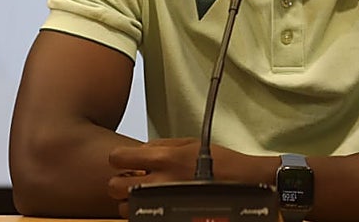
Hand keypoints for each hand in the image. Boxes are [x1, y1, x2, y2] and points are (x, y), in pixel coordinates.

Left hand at [106, 138, 275, 217]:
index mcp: (163, 158)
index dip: (118, 159)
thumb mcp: (190, 143)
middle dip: (120, 183)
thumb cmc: (221, 163)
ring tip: (147, 197)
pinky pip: (144, 220)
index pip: (118, 158)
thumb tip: (140, 151)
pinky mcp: (169, 218)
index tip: (124, 162)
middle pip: (114, 187)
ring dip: (132, 202)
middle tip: (132, 181)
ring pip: (125, 209)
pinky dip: (145, 214)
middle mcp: (159, 181)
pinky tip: (157, 207)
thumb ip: (161, 145)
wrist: (243, 184)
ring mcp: (163, 204)